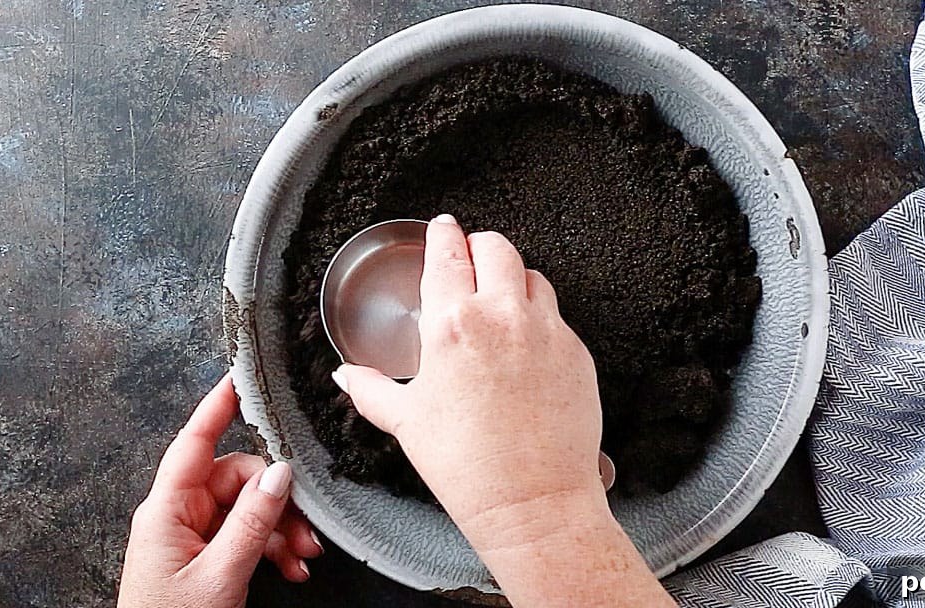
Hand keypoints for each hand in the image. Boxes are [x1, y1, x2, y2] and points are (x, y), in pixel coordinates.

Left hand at [117, 375, 323, 607]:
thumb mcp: (221, 575)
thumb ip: (253, 522)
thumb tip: (280, 473)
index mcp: (166, 510)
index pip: (194, 442)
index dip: (218, 405)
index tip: (239, 375)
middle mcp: (178, 514)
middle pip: (237, 478)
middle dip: (277, 500)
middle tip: (304, 529)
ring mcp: (192, 534)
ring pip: (249, 507)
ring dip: (281, 529)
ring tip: (301, 556)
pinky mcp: (206, 554)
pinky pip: (246, 533)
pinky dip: (272, 547)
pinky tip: (290, 565)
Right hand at [333, 215, 674, 606]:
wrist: (533, 500)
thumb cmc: (468, 466)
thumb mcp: (406, 423)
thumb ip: (371, 390)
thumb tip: (347, 376)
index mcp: (453, 324)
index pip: (448, 254)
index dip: (443, 233)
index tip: (443, 227)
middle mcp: (502, 316)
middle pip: (497, 247)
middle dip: (480, 246)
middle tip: (471, 258)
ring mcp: (546, 331)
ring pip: (532, 276)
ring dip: (514, 279)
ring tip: (500, 300)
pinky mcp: (577, 351)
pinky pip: (558, 316)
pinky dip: (540, 318)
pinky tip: (526, 345)